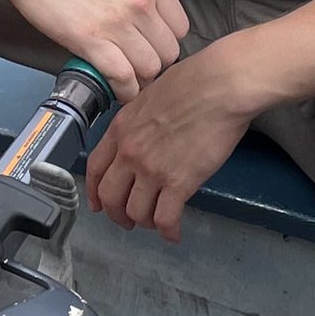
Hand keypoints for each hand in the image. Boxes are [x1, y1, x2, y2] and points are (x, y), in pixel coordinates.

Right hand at [0, 0, 190, 100]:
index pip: (180, 27)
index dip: (166, 42)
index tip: (152, 48)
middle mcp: (140, 1)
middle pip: (168, 52)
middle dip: (155, 64)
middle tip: (138, 67)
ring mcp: (116, 22)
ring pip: (149, 68)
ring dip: (140, 80)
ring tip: (126, 80)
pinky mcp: (90, 40)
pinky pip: (122, 76)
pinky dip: (123, 90)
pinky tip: (116, 90)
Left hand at [86, 41, 261, 239]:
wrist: (221, 85)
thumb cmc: (195, 81)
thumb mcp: (150, 95)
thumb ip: (139, 120)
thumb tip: (144, 132)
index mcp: (121, 128)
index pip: (95, 168)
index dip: (93, 191)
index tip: (98, 203)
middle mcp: (130, 152)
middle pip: (110, 197)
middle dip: (117, 214)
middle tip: (127, 220)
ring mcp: (152, 169)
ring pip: (136, 212)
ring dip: (145, 222)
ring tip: (157, 221)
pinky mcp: (179, 183)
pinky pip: (165, 218)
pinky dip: (169, 231)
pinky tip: (175, 233)